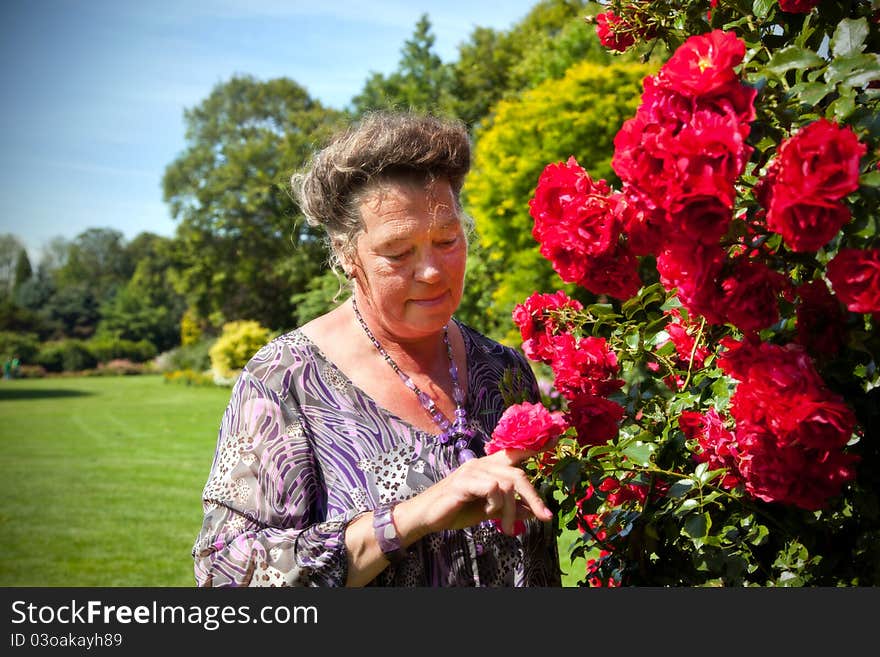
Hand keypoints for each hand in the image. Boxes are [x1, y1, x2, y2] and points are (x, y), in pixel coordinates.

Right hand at [399, 448, 552, 538]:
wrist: (428, 517)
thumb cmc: (457, 510)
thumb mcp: (489, 512)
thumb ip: (510, 508)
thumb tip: (532, 512)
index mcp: (488, 466)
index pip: (514, 452)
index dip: (535, 446)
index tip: (557, 438)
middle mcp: (481, 463)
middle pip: (518, 473)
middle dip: (534, 497)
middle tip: (545, 517)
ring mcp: (472, 470)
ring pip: (508, 483)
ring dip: (512, 510)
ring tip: (508, 528)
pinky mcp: (464, 481)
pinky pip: (492, 488)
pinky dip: (495, 504)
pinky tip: (485, 514)